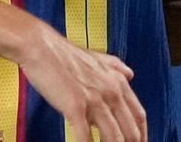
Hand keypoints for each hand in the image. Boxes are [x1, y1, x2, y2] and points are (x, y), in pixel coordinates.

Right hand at [18, 24, 146, 141]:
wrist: (39, 47)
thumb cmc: (63, 54)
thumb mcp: (97, 56)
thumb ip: (115, 66)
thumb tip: (130, 74)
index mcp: (118, 81)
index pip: (139, 115)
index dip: (141, 134)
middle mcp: (110, 91)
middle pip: (130, 131)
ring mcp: (94, 100)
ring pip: (113, 138)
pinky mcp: (75, 107)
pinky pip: (86, 137)